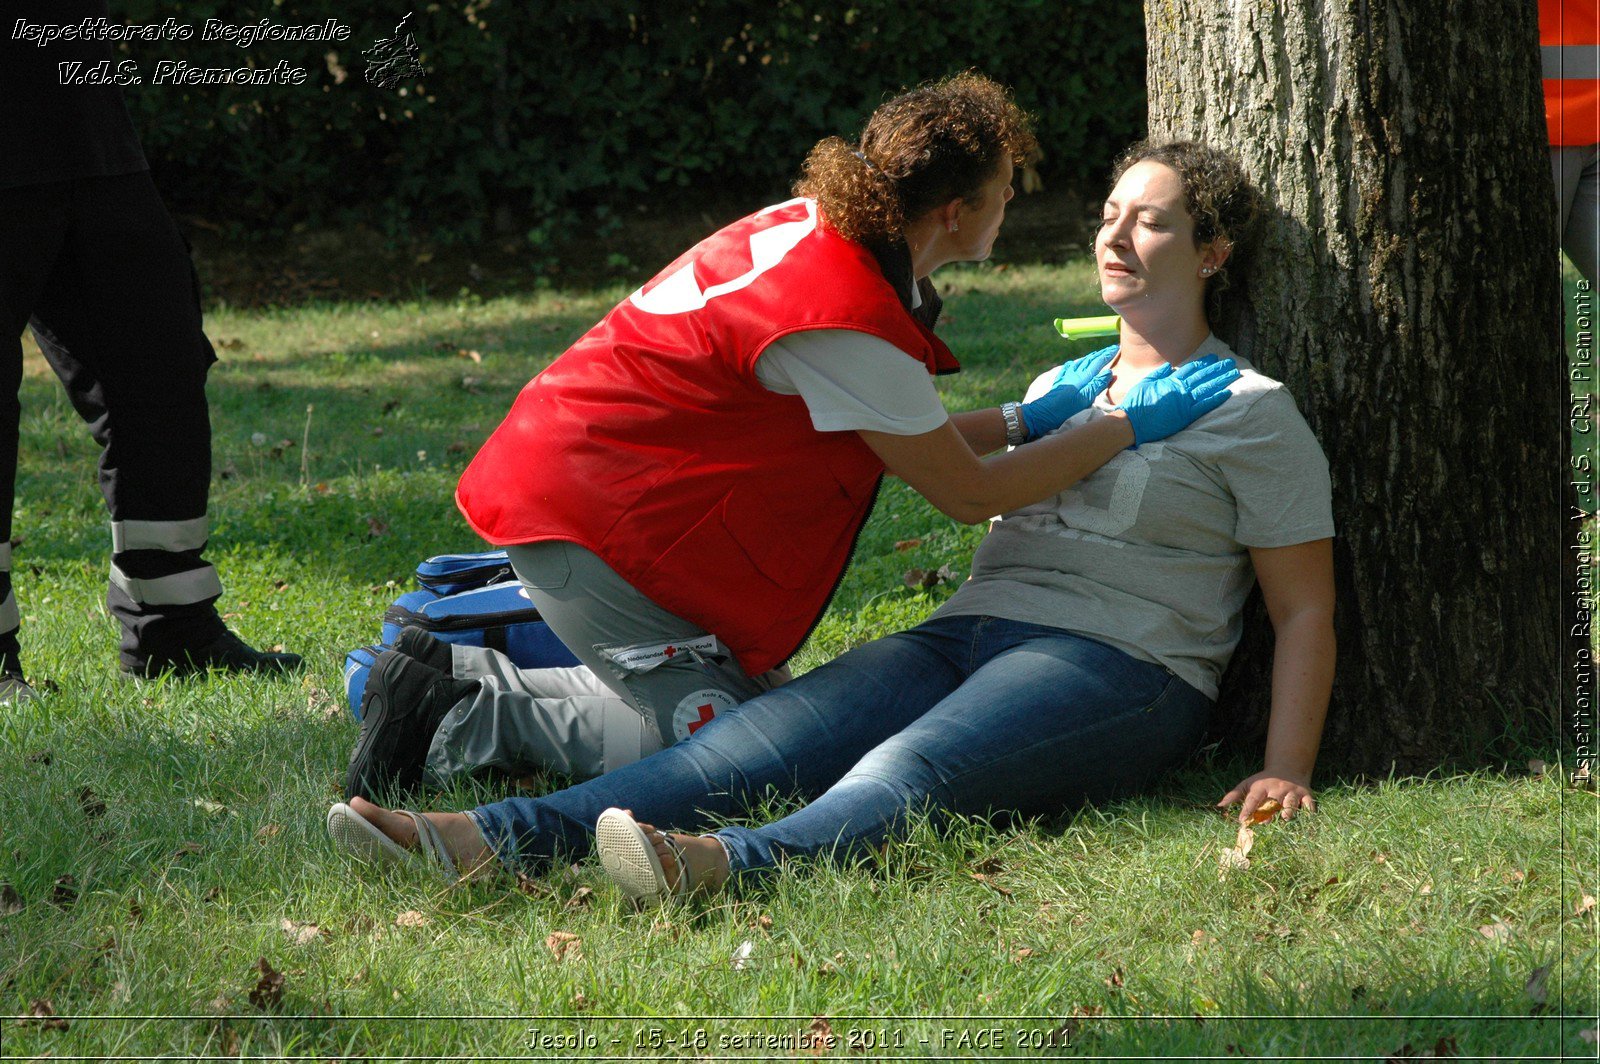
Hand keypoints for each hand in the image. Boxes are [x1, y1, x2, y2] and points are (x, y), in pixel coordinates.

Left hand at [1018, 346, 1116, 440]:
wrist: (1043, 412)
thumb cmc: (1065, 408)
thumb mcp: (1085, 398)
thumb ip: (1097, 384)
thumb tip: (1108, 371)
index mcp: (1083, 377)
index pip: (1098, 362)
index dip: (1107, 354)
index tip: (1116, 348)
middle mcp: (1074, 373)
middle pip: (1089, 360)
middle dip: (1100, 353)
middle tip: (1110, 348)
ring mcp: (1066, 376)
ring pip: (1080, 362)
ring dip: (1089, 357)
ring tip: (1096, 354)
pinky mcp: (1059, 381)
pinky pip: (1069, 368)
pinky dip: (1075, 364)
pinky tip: (1073, 363)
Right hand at [1117, 354, 1238, 445]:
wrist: (1132, 422)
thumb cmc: (1135, 404)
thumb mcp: (1144, 383)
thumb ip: (1158, 374)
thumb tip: (1169, 365)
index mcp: (1170, 381)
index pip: (1190, 369)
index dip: (1203, 363)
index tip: (1214, 358)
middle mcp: (1180, 389)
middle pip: (1203, 376)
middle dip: (1218, 368)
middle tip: (1230, 362)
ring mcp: (1184, 402)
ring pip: (1207, 388)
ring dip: (1221, 380)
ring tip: (1234, 373)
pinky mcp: (1186, 416)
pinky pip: (1205, 405)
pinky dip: (1216, 398)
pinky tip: (1227, 392)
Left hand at [1216, 770, 1315, 823]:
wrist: (1288, 768)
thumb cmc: (1264, 781)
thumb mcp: (1248, 784)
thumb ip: (1235, 795)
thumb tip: (1219, 806)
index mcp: (1262, 787)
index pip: (1253, 799)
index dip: (1247, 809)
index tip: (1242, 820)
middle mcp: (1277, 789)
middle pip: (1273, 801)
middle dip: (1269, 811)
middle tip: (1265, 821)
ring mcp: (1292, 792)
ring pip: (1291, 802)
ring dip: (1288, 810)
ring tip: (1285, 818)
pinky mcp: (1306, 795)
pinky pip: (1308, 803)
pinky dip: (1309, 810)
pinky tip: (1308, 817)